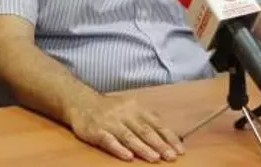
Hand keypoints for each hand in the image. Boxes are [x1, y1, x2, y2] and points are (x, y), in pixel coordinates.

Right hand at [69, 95, 183, 162]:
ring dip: (142, 148)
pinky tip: (128, 157)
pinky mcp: (96, 130)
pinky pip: (108, 140)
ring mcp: (109, 122)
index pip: (156, 123)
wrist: (80, 102)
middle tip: (171, 157)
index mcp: (135, 107)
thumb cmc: (110, 109)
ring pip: (128, 136)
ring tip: (155, 158)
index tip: (180, 150)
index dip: (168, 137)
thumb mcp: (130, 108)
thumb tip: (169, 137)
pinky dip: (118, 148)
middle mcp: (123, 113)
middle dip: (159, 144)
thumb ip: (147, 120)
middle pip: (144, 130)